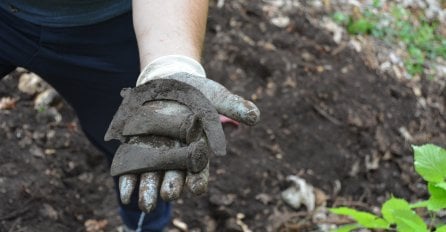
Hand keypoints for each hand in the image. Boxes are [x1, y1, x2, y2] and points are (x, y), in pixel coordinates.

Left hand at [105, 55, 259, 211]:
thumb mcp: (215, 96)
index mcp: (197, 147)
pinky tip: (125, 194)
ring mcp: (155, 152)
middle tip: (169, 195)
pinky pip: (131, 167)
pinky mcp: (136, 147)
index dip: (199, 178)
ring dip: (149, 190)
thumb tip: (256, 116)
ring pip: (152, 176)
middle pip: (175, 176)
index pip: (200, 168)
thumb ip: (233, 106)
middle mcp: (177, 154)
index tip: (197, 188)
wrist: (167, 81)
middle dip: (172, 186)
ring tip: (146, 205)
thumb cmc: (196, 92)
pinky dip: (128, 181)